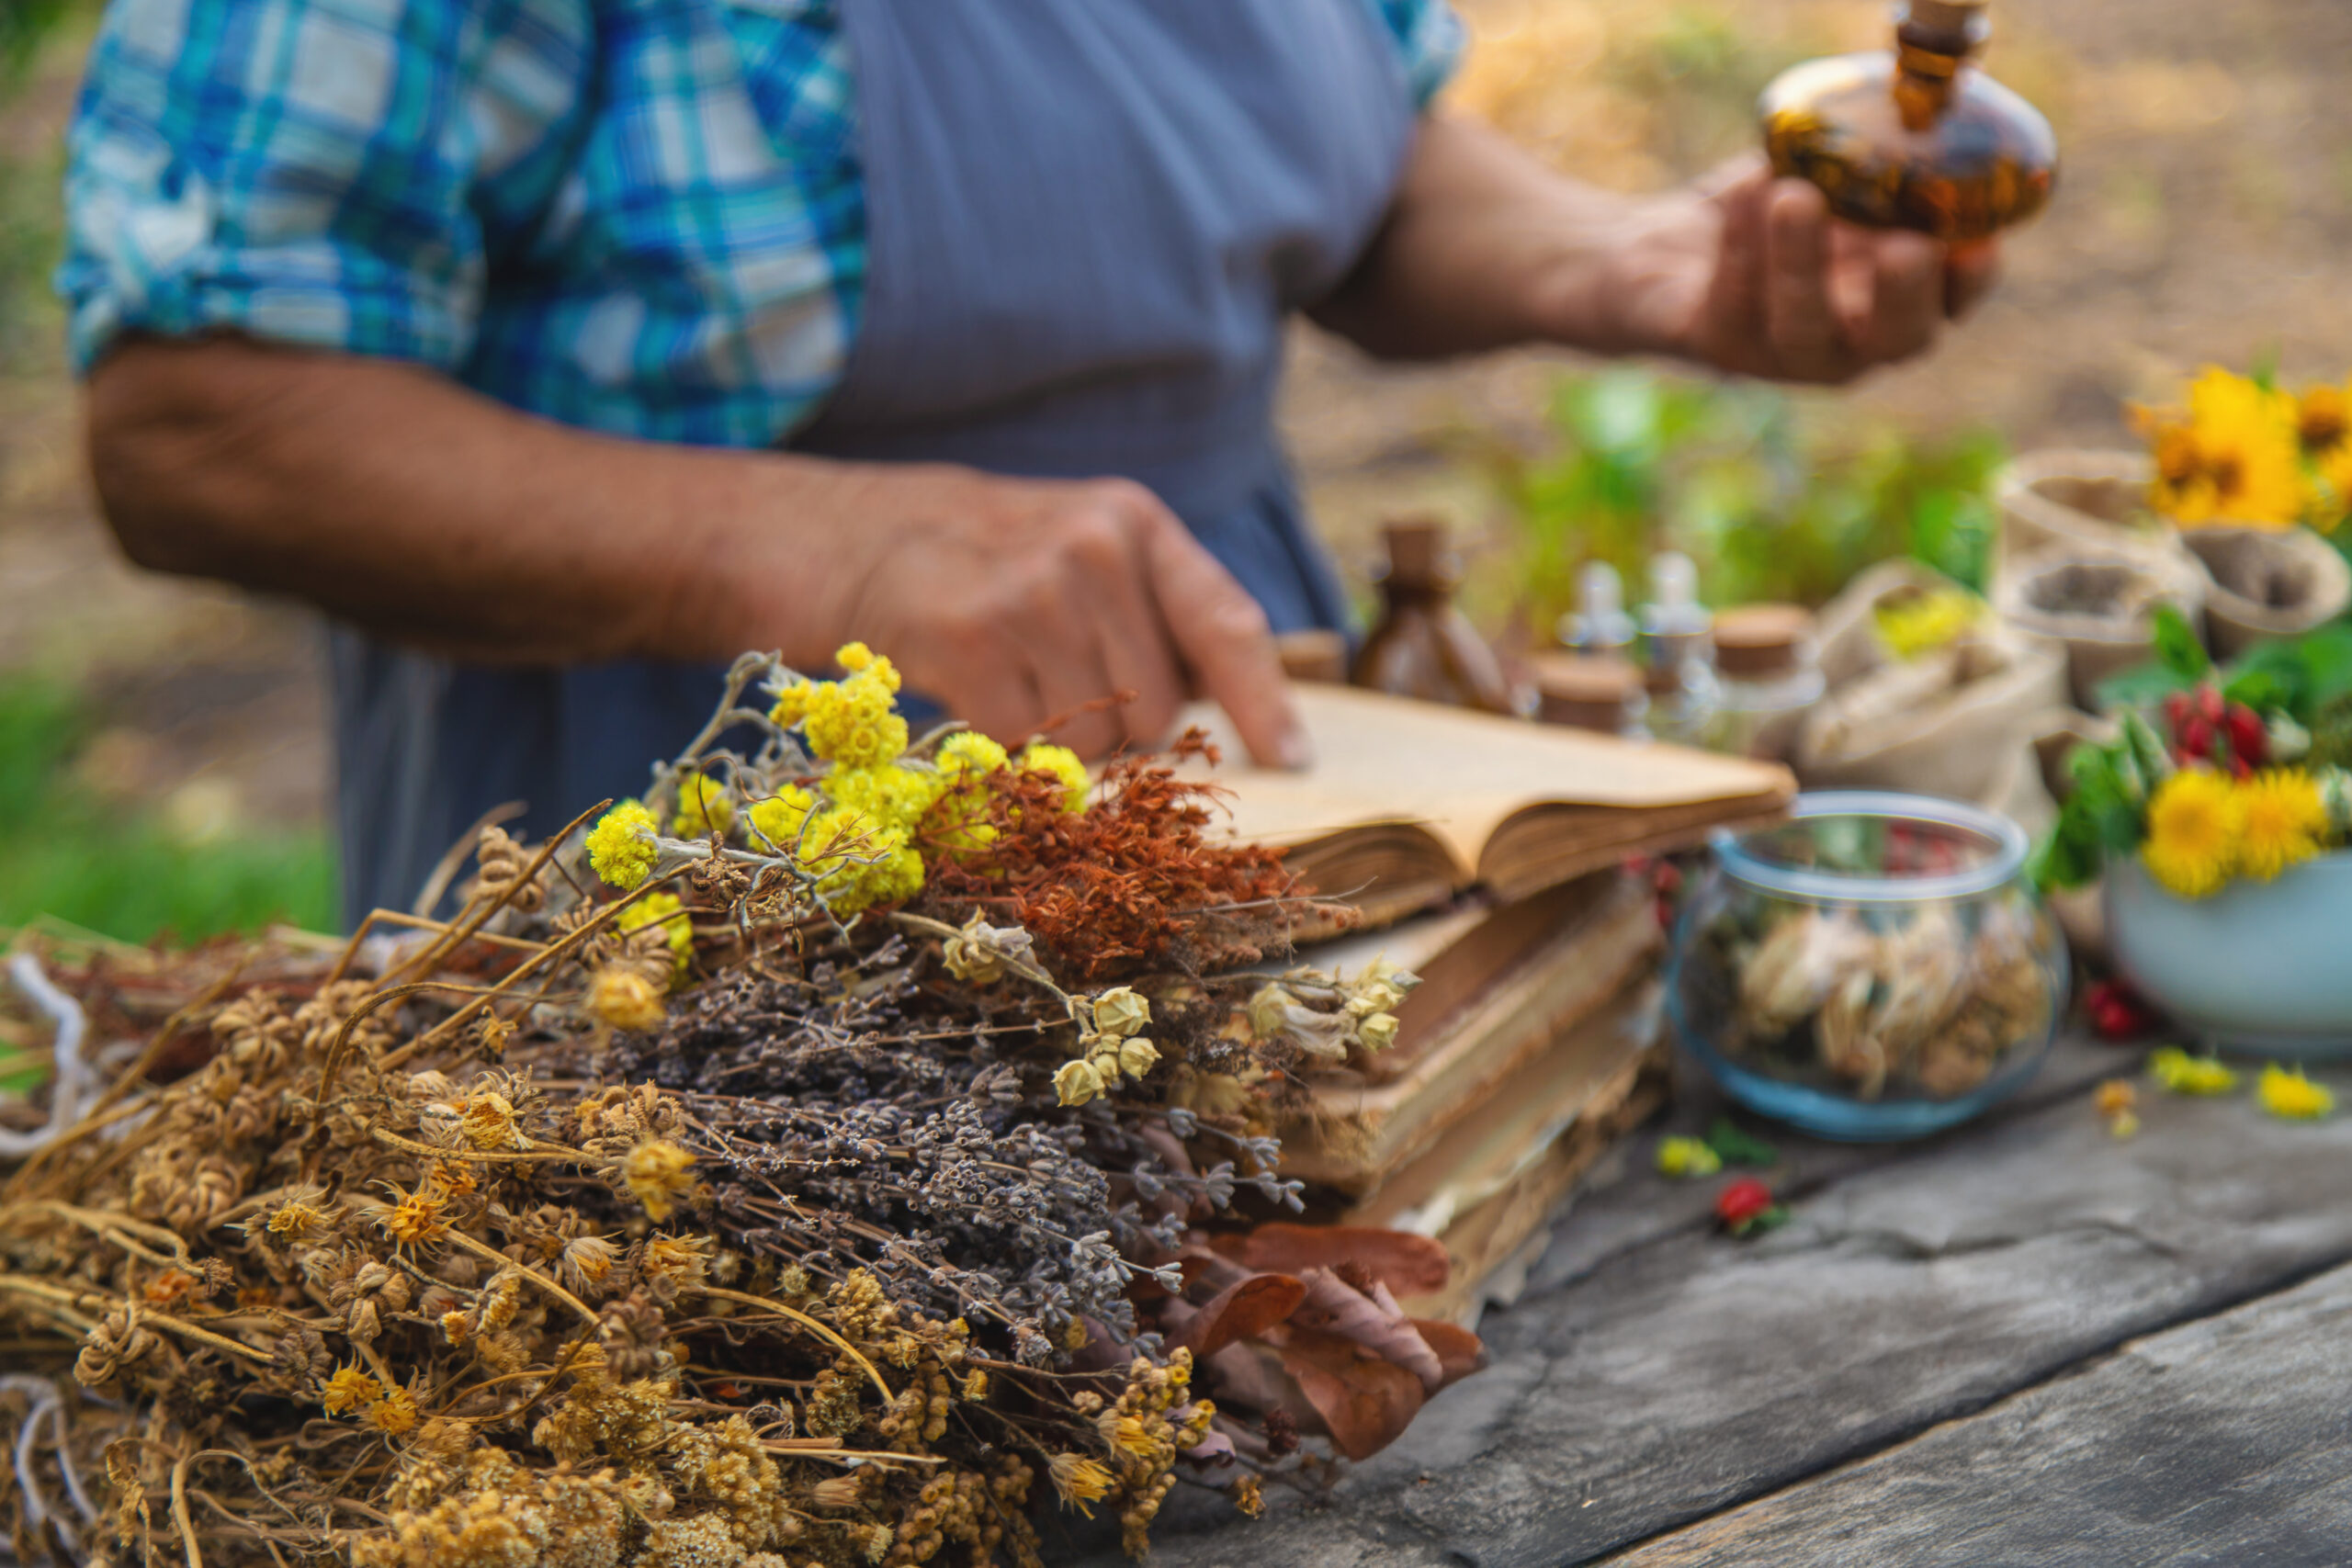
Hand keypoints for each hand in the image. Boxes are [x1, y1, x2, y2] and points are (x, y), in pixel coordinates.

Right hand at [808, 463, 1310, 765]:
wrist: (842, 536)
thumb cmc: (978, 561)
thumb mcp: (1078, 551)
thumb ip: (1148, 618)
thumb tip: (1213, 723)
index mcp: (1136, 523)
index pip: (1227, 623)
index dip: (1264, 701)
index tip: (1294, 761)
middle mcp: (1095, 547)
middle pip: (1160, 710)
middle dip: (1122, 733)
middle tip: (1059, 694)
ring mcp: (1034, 590)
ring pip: (1096, 737)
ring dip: (1059, 745)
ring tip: (1012, 686)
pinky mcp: (973, 637)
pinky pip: (1027, 744)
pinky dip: (1005, 748)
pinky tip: (973, 696)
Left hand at [1610, 155, 1999, 384]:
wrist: (1668, 256)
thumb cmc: (1769, 213)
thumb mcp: (1830, 182)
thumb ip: (1868, 169)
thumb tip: (1897, 125)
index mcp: (1893, 301)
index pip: (1950, 304)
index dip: (1969, 282)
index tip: (1975, 243)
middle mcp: (1851, 344)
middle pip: (1896, 341)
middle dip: (1902, 294)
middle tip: (1905, 246)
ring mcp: (1784, 357)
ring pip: (1802, 329)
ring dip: (1802, 263)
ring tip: (1796, 196)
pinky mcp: (1719, 347)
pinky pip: (1733, 304)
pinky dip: (1740, 243)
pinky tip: (1745, 190)